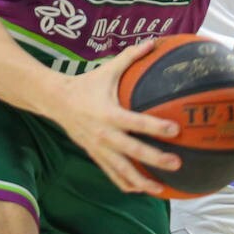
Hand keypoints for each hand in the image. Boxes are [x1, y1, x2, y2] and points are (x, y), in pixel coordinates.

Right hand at [48, 40, 181, 194]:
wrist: (56, 101)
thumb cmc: (86, 84)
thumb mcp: (107, 69)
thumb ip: (130, 57)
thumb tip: (153, 42)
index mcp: (108, 113)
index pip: (135, 123)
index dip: (155, 127)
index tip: (175, 130)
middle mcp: (104, 134)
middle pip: (132, 151)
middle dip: (155, 159)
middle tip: (177, 163)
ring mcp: (98, 148)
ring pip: (122, 170)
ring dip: (142, 181)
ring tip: (161, 189)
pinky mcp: (95, 156)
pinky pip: (112, 174)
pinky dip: (126, 184)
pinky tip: (141, 191)